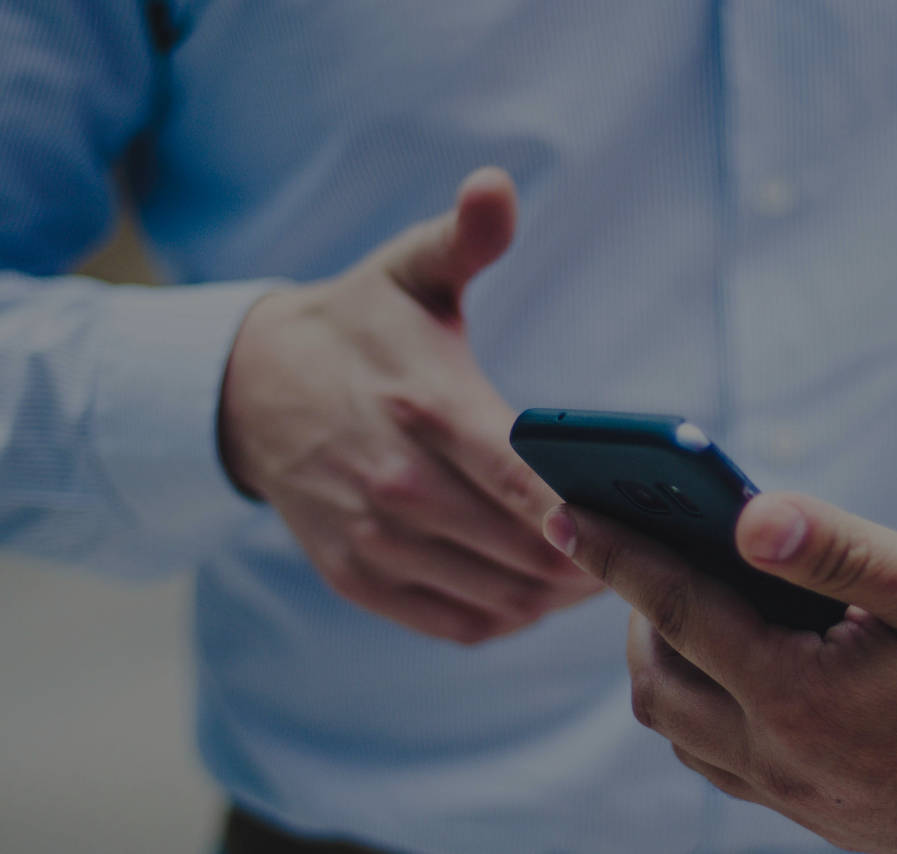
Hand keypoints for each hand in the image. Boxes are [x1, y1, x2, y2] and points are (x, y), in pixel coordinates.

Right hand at [220, 166, 601, 643]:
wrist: (249, 389)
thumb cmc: (358, 327)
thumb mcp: (408, 269)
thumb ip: (465, 236)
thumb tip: (496, 186)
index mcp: (426, 407)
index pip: (525, 481)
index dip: (589, 515)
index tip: (643, 522)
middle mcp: (397, 484)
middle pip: (526, 552)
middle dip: (596, 559)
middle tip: (647, 552)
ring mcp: (374, 539)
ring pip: (500, 597)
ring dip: (560, 597)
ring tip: (606, 573)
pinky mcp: (358, 577)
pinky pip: (458, 624)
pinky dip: (510, 618)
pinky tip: (540, 594)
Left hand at [544, 492, 896, 853]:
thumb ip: (839, 547)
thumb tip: (748, 514)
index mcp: (803, 699)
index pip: (678, 612)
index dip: (616, 555)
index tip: (563, 511)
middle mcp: (786, 763)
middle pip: (659, 685)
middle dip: (635, 614)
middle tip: (646, 550)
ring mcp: (801, 801)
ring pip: (685, 734)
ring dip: (668, 666)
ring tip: (688, 602)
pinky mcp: (824, 819)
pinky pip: (726, 766)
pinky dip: (707, 710)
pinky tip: (741, 666)